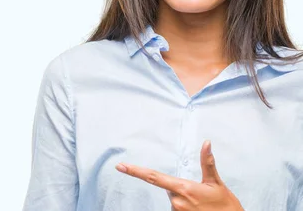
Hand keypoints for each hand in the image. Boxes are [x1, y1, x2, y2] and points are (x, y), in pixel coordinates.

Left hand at [115, 140, 243, 210]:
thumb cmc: (225, 205)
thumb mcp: (216, 182)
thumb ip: (208, 162)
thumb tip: (207, 142)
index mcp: (183, 188)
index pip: (153, 177)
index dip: (135, 171)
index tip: (120, 166)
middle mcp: (177, 201)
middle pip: (169, 188)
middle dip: (180, 188)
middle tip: (199, 195)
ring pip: (174, 200)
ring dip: (184, 200)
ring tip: (201, 205)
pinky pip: (177, 210)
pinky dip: (185, 208)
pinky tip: (198, 210)